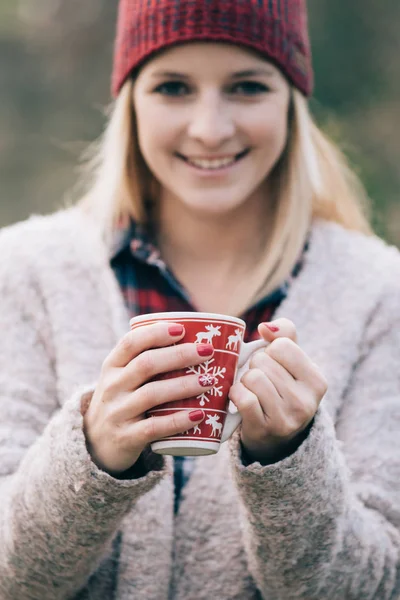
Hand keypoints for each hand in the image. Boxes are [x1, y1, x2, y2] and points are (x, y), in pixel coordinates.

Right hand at [83, 323, 213, 475]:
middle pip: (146, 364)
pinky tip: (199, 414)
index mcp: (112, 366)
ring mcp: (117, 412)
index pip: (130, 342)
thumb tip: (192, 338)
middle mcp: (112, 386)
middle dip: (179, 355)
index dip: (156, 333)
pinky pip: (154, 427)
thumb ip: (145, 360)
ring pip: (152, 394)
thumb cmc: (121, 401)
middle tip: (207, 351)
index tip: (182, 329)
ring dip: (184, 385)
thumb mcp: (122, 378)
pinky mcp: (126, 437)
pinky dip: (178, 420)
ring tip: (209, 380)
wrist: (96, 444)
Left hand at [229, 318, 327, 463]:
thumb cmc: (281, 391)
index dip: (270, 351)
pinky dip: (236, 394)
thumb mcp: (292, 363)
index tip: (274, 366)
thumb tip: (265, 327)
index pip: (282, 345)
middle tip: (261, 381)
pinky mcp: (264, 429)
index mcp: (317, 381)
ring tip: (252, 390)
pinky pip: (243, 397)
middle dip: (255, 367)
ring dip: (244, 381)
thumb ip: (285, 335)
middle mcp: (307, 402)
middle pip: (263, 361)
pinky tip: (240, 399)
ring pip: (252, 377)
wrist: (274, 439)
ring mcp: (287, 418)